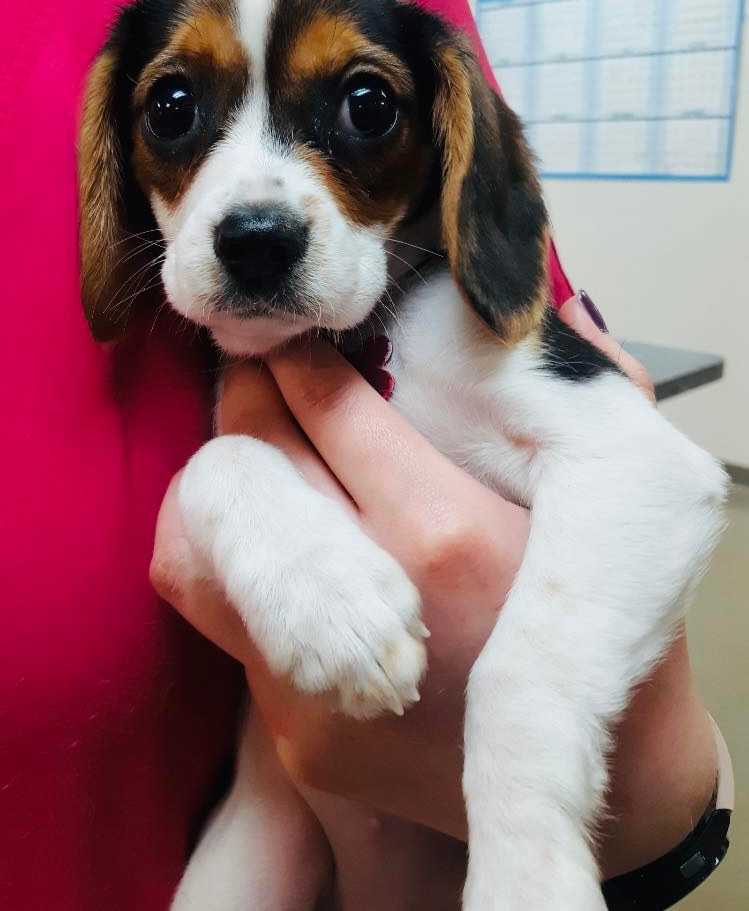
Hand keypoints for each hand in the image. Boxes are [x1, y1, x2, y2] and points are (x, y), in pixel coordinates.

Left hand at [151, 293, 713, 874]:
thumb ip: (575, 400)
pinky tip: (275, 542)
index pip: (333, 411)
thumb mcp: (591, 504)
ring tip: (245, 450)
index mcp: (452, 534)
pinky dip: (239, 565)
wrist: (600, 779)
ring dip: (217, 481)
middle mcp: (378, 604)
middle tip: (251, 378)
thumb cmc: (600, 627)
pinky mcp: (298, 738)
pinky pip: (227, 623)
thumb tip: (565, 309)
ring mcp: (322, 681)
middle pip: (255, 463)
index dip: (299, 363)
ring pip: (203, 546)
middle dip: (243, 400)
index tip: (291, 343)